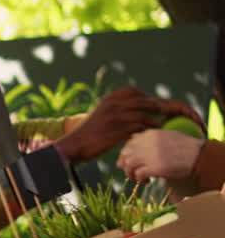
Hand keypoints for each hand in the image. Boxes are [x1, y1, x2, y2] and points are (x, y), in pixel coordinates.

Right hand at [55, 87, 198, 162]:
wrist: (74, 145)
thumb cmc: (88, 133)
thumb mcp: (100, 115)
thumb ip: (116, 109)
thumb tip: (135, 108)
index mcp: (109, 99)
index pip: (133, 92)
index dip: (146, 97)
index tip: (152, 105)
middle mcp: (113, 105)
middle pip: (143, 102)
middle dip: (157, 108)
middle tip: (164, 115)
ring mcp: (115, 117)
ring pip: (143, 115)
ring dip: (154, 122)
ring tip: (159, 127)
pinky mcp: (117, 131)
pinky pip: (139, 128)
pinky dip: (147, 132)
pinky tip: (149, 136)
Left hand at [117, 128, 206, 182]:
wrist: (200, 156)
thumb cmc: (186, 147)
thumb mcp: (168, 136)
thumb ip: (152, 138)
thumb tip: (133, 141)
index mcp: (151, 134)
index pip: (130, 143)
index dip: (126, 153)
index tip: (128, 162)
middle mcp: (148, 143)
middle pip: (126, 154)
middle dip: (125, 164)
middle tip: (130, 172)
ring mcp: (151, 155)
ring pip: (128, 165)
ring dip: (130, 174)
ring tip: (138, 178)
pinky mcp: (154, 167)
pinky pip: (137, 174)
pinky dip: (139, 179)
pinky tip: (148, 181)